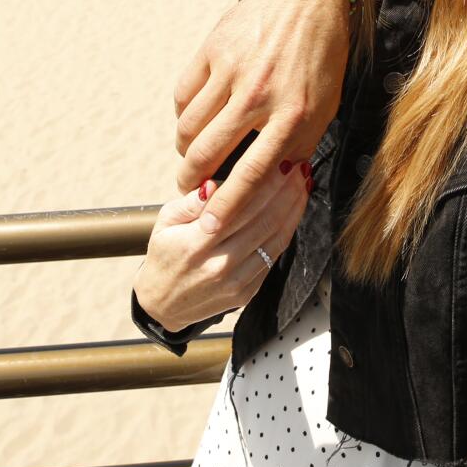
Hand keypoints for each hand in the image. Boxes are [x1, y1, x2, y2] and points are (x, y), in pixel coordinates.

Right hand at [133, 160, 313, 333]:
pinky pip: (272, 257)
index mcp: (195, 244)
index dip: (264, 183)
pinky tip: (293, 211)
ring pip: (275, 239)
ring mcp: (235, 282)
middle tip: (298, 165)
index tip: (278, 161)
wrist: (163, 305)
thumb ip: (190, 202)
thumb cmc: (164, 256)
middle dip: (285, 190)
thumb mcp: (164, 223)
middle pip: (263, 221)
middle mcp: (219, 265)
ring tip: (302, 184)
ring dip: (293, 209)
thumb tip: (214, 183)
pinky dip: (287, 231)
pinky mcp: (246, 293)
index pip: (239, 207)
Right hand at [172, 0, 349, 234]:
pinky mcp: (212, 49)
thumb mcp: (324, 107)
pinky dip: (183, 114)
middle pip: (206, 154)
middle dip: (191, 181)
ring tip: (190, 156)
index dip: (226, 207)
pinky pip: (183, 94)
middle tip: (189, 189)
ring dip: (184, 149)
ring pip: (188, 126)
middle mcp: (259, 95)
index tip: (209, 228)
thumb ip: (300, 146)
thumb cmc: (321, 56)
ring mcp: (232, 70)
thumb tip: (279, 186)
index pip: (250, 175)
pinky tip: (192, 120)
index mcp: (292, 114)